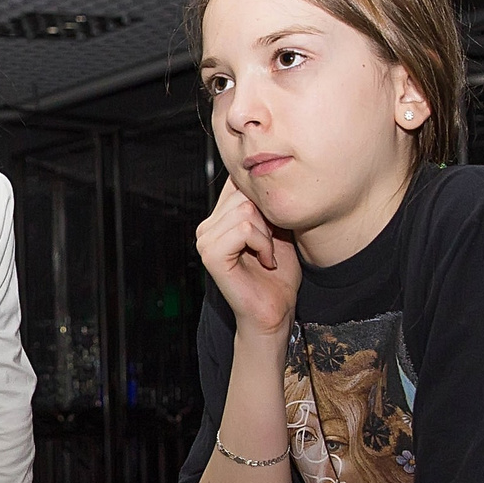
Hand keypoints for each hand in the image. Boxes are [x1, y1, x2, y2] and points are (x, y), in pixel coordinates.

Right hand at [195, 183, 301, 334]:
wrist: (274, 310)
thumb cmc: (278, 275)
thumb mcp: (276, 228)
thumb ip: (266, 203)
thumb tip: (269, 172)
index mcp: (219, 219)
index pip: (238, 183)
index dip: (265, 200)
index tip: (275, 229)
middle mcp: (207, 227)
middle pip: (244, 194)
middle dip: (267, 218)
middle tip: (271, 245)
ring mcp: (205, 240)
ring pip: (245, 211)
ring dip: (267, 235)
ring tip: (268, 255)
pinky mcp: (210, 254)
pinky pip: (243, 229)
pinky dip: (263, 244)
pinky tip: (265, 261)